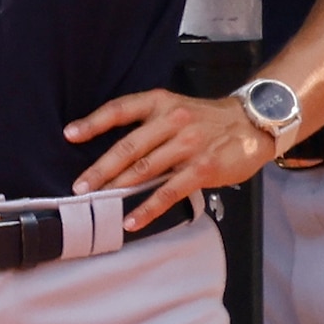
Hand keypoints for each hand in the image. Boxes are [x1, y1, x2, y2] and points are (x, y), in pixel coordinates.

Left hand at [63, 90, 277, 231]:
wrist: (253, 123)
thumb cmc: (208, 120)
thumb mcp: (176, 108)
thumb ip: (149, 124)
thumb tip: (113, 152)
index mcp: (161, 103)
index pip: (120, 109)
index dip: (93, 122)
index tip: (70, 135)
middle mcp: (172, 120)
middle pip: (128, 146)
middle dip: (100, 168)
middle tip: (79, 186)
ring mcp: (188, 145)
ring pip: (145, 169)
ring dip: (118, 188)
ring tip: (97, 202)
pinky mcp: (202, 168)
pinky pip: (168, 191)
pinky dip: (147, 208)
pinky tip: (131, 220)